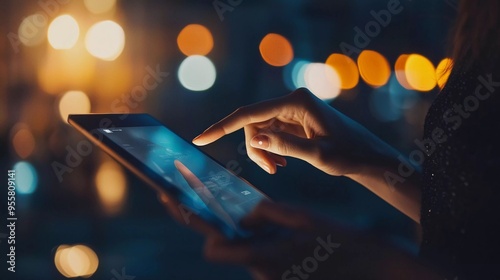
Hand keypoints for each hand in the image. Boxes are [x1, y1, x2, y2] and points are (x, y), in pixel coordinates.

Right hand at [192, 88, 390, 175]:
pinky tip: (281, 163)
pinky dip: (270, 149)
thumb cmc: (349, 155)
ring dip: (262, 150)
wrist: (367, 157)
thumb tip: (254, 140)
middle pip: (253, 123)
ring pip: (260, 129)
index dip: (222, 127)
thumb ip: (285, 146)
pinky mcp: (294, 119)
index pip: (250, 113)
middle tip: (270, 170)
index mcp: (298, 102)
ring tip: (277, 169)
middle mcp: (292, 100)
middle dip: (254, 148)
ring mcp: (293, 109)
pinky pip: (271, 132)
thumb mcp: (318, 155)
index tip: (200, 139)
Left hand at [203, 201, 438, 279]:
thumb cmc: (339, 241)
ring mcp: (273, 277)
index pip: (214, 247)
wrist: (372, 268)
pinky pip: (259, 255)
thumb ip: (266, 214)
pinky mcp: (282, 276)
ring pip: (242, 250)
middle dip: (205, 224)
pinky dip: (255, 239)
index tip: (176, 201)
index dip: (195, 225)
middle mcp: (263, 271)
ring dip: (235, 231)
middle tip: (184, 196)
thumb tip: (243, 214)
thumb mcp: (301, 218)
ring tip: (234, 203)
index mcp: (266, 256)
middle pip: (223, 247)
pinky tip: (262, 222)